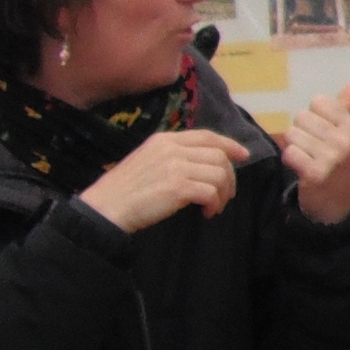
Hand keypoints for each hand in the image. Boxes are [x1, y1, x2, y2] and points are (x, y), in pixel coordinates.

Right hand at [76, 130, 251, 234]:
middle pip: (218, 156)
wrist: (106, 207)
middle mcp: (172, 148)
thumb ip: (174, 157)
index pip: (207, 136)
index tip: (244, 155)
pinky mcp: (178, 186)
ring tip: (214, 207)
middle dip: (230, 177)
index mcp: (164, 140)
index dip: (229, 145)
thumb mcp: (148, 161)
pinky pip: (211, 192)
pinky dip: (215, 204)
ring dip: (223, 193)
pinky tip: (207, 213)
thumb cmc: (125, 190)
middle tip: (226, 195)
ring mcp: (175, 166)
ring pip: (219, 173)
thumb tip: (205, 165)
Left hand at [276, 79, 349, 224]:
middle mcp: (345, 141)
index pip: (319, 102)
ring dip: (295, 146)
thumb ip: (348, 105)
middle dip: (302, 132)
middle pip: (301, 117)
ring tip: (308, 157)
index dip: (314, 115)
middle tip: (314, 148)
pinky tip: (302, 167)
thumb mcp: (346, 133)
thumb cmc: (339, 160)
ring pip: (292, 134)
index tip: (322, 131)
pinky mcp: (315, 174)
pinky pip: (290, 153)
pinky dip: (291, 160)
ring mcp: (331, 158)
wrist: (339, 201)